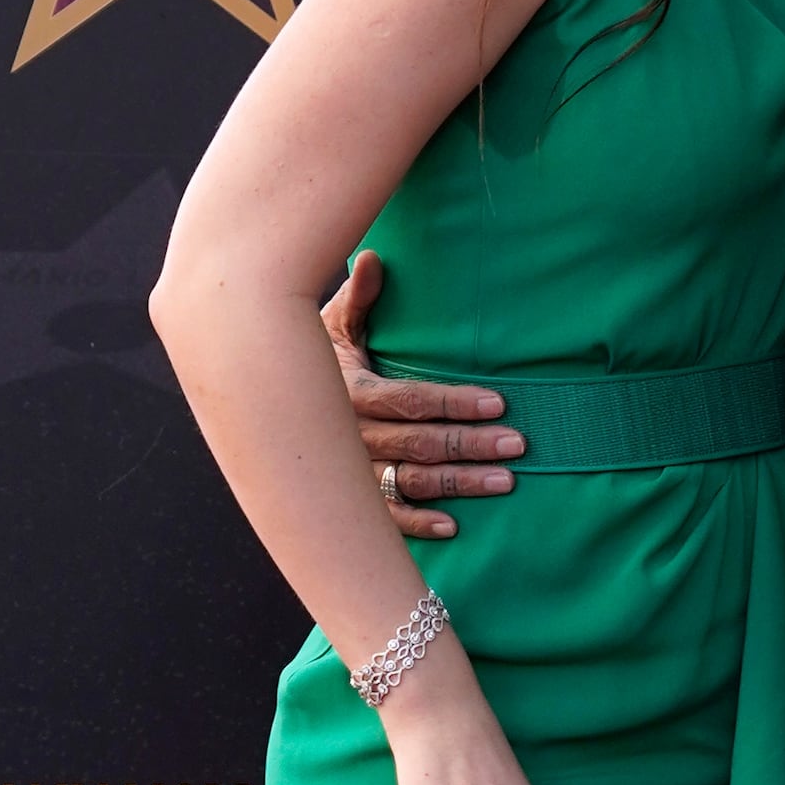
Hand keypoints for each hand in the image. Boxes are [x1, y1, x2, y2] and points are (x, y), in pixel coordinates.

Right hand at [325, 252, 522, 538]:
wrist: (267, 404)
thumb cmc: (313, 359)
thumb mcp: (332, 325)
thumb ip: (358, 297)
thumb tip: (374, 257)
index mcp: (349, 393)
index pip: (409, 400)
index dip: (453, 403)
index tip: (498, 403)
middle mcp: (350, 438)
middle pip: (419, 444)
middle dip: (471, 444)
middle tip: (518, 444)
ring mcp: (351, 473)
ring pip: (411, 482)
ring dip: (459, 484)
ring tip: (506, 481)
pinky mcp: (352, 500)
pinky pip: (385, 517)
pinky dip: (417, 524)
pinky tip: (454, 526)